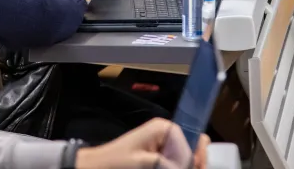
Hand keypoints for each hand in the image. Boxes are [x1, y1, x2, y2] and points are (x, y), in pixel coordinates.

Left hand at [75, 118, 209, 168]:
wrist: (95, 168)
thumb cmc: (114, 162)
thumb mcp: (142, 163)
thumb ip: (166, 163)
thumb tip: (187, 166)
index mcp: (164, 128)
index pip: (195, 139)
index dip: (198, 156)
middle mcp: (168, 135)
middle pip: (194, 148)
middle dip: (194, 163)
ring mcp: (164, 147)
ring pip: (186, 158)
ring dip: (185, 165)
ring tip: (183, 168)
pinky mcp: (160, 159)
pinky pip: (176, 162)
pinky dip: (178, 166)